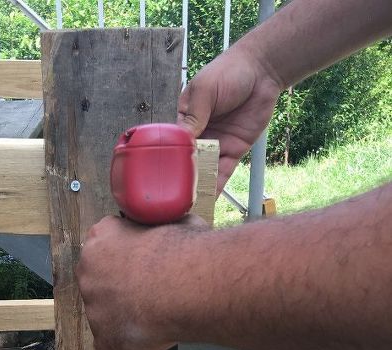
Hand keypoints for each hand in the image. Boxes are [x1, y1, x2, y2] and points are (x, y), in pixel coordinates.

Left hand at [76, 214, 207, 349]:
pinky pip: (113, 342)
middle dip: (119, 289)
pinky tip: (150, 333)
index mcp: (100, 238)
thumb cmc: (185, 253)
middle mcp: (88, 273)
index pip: (104, 249)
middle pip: (99, 283)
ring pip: (106, 315)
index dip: (126, 259)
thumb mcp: (173, 220)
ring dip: (125, 316)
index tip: (142, 266)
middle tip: (148, 293)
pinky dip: (129, 341)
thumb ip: (156, 228)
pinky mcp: (104, 338)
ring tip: (155, 314)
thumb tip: (170, 226)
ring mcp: (93, 308)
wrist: (189, 288)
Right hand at [177, 45, 282, 192]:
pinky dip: (216, 187)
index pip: (172, 145)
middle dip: (180, 179)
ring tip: (187, 206)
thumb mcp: (205, 91)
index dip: (167, 160)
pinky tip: (208, 202)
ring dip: (197, 187)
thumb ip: (194, 116)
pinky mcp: (233, 151)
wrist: (263, 71)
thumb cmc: (229, 72)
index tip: (159, 177)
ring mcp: (216, 145)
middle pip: (186, 162)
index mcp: (184, 120)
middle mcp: (198, 136)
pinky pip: (223, 173)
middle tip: (171, 199)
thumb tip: (184, 141)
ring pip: (203, 171)